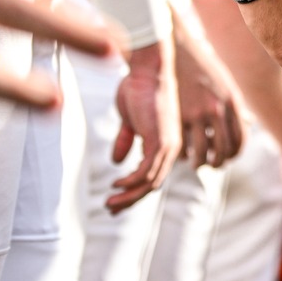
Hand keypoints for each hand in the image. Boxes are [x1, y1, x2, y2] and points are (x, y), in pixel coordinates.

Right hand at [106, 41, 180, 210]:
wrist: (148, 71)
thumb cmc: (138, 89)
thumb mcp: (130, 120)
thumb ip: (127, 139)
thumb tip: (118, 161)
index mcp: (164, 145)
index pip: (152, 176)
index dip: (133, 191)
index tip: (115, 199)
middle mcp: (170, 149)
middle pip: (152, 184)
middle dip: (130, 199)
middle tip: (111, 209)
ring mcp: (168, 146)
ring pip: (150, 182)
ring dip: (129, 195)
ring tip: (110, 202)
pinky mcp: (161, 141)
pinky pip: (148, 170)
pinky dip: (132, 181)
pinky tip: (117, 185)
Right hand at [173, 15, 243, 169]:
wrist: (176, 49)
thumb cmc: (201, 65)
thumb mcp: (224, 82)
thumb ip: (234, 104)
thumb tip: (247, 120)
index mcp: (232, 102)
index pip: (240, 140)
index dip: (234, 153)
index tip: (228, 157)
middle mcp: (217, 110)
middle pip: (223, 150)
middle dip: (218, 162)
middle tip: (211, 164)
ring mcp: (197, 114)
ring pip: (201, 153)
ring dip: (199, 163)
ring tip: (195, 163)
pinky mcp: (177, 116)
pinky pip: (182, 145)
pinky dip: (182, 154)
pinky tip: (180, 152)